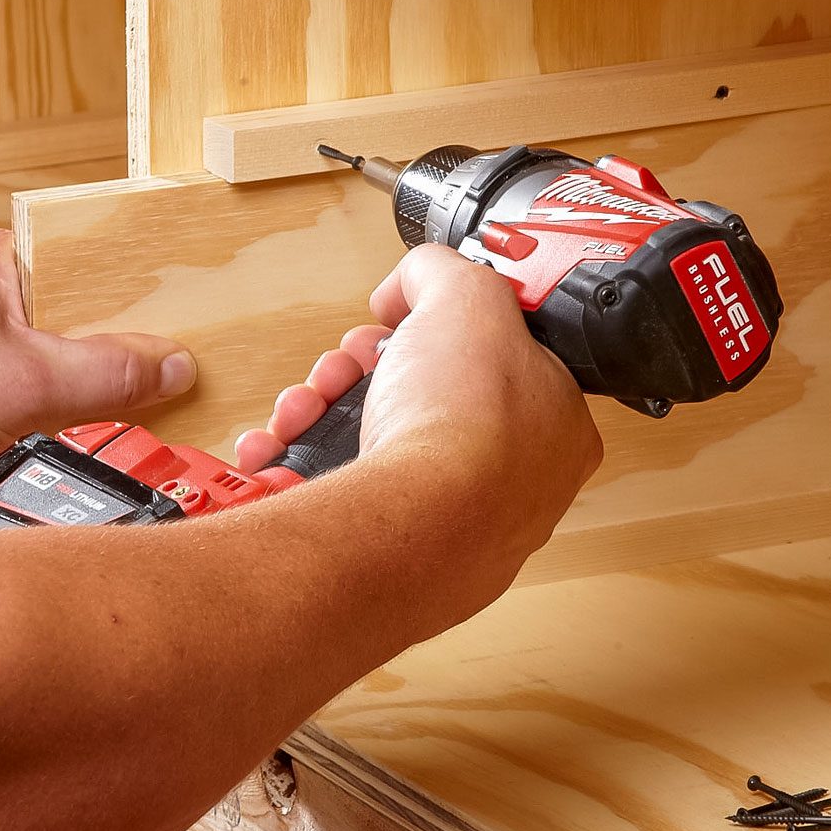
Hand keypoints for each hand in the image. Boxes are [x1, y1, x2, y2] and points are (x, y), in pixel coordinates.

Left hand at [0, 227, 195, 522]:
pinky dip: (56, 410)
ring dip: (89, 385)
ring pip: (58, 356)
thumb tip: (173, 365)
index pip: (97, 257)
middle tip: (176, 370)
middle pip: (85, 311)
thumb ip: (110, 373)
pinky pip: (30, 390)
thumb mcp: (25, 383)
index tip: (196, 313)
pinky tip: (75, 429)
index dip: (150, 288)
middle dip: (126, 346)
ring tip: (135, 403)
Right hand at [238, 245, 600, 625]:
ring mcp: (456, 526)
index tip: (399, 324)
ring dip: (323, 414)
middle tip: (345, 366)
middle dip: (361, 373)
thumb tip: (412, 281)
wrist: (410, 524)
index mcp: (554, 424)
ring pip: (378, 448)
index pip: (494, 362)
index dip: (435, 332)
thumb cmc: (462, 426)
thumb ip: (440, 272)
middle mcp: (512, 483)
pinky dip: (300, 469)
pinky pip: (343, 500)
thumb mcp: (466, 295)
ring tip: (303, 407)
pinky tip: (277, 451)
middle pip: (424, 402)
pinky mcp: (397, 558)